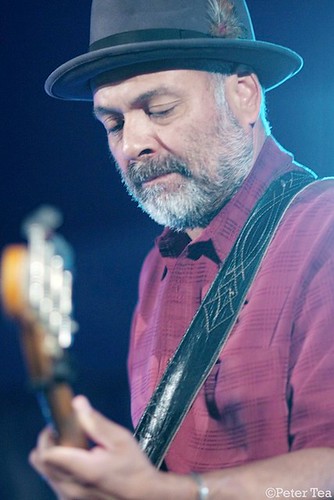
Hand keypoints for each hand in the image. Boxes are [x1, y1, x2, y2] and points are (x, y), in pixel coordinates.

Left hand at [29, 396, 162, 499]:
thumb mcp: (120, 439)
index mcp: (82, 470)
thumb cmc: (135, 468)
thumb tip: (77, 403)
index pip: (45, 455)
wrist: (145, 497)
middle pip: (40, 464)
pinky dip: (61, 469)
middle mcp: (70, 488)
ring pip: (46, 473)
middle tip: (64, 434)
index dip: (47, 436)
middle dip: (48, 444)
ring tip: (77, 448)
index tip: (58, 425)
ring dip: (54, 457)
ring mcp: (69, 498)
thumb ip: (95, 422)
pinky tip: (81, 463)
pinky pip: (55, 483)